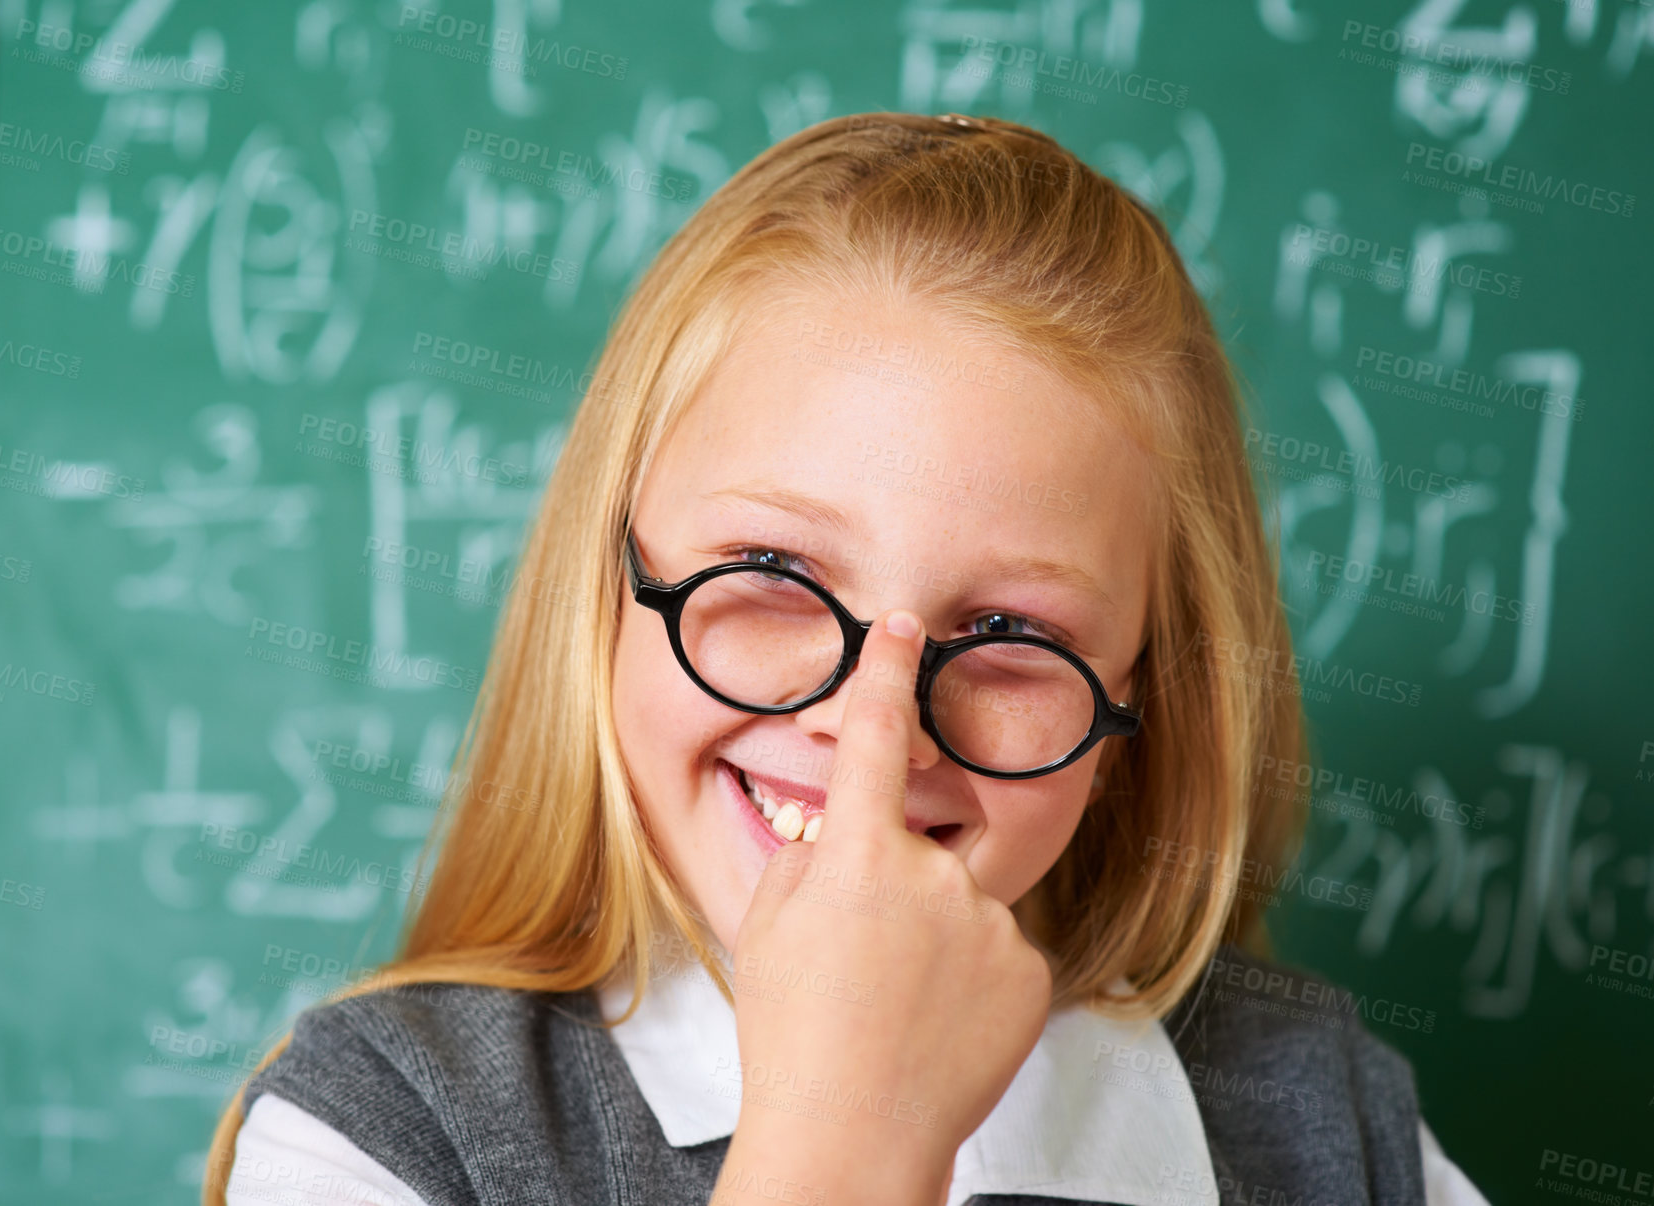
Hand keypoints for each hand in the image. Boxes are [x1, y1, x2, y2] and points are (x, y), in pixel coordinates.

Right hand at [712, 610, 1053, 1205]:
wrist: (850, 1137)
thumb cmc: (793, 1035)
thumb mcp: (771, 926)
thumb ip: (812, 858)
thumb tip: (845, 837)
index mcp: (859, 856)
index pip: (876, 738)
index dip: (888, 673)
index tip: (904, 627)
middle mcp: (934, 876)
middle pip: (923, 845)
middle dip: (898, 883)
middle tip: (865, 960)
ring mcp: (991, 924)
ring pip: (964, 903)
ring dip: (936, 937)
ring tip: (898, 1006)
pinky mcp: (1029, 971)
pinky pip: (999, 949)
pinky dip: (973, 977)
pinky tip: (940, 1025)